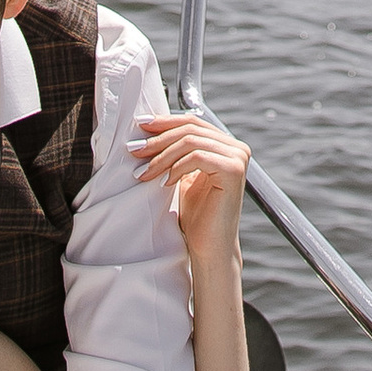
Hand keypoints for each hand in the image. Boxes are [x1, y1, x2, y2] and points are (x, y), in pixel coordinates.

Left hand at [133, 111, 249, 261]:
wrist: (209, 248)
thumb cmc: (195, 216)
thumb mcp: (182, 176)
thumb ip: (176, 152)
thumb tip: (147, 126)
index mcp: (225, 146)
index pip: (192, 122)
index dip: (164, 121)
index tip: (139, 125)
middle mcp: (236, 148)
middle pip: (190, 129)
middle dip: (158, 139)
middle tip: (134, 150)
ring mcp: (237, 158)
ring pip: (191, 141)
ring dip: (161, 156)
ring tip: (143, 172)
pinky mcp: (233, 170)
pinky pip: (197, 157)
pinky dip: (176, 167)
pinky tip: (164, 183)